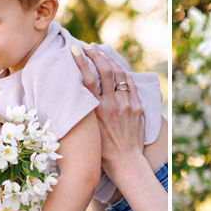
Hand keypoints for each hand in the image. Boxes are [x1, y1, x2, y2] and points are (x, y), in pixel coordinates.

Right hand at [72, 46, 143, 178]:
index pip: (87, 79)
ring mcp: (127, 106)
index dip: (80, 61)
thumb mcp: (88, 129)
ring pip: (119, 74)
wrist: (126, 162)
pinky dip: (122, 73)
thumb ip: (85, 111)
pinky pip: (130, 84)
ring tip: (101, 54)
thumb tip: (76, 93)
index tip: (74, 50)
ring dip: (109, 61)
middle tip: (88, 48)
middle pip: (104, 71)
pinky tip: (116, 68)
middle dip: (96, 55)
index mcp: (96, 111)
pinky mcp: (137, 108)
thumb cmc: (102, 150)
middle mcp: (112, 105)